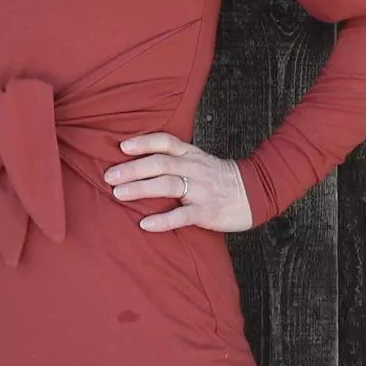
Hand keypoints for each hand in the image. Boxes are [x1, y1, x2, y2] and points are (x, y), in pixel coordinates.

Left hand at [102, 132, 254, 232]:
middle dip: (132, 169)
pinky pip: (182, 216)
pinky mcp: (206, 212)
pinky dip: (162, 220)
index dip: (144, 142)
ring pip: (167, 185)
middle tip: (109, 176)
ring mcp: (201, 190)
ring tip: (118, 193)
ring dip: (140, 189)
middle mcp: (194, 169)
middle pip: (160, 164)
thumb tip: (140, 159)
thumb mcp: (199, 160)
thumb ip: (175, 158)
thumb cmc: (220, 178)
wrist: (256, 192)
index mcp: (191, 154)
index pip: (166, 142)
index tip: (123, 146)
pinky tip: (145, 224)